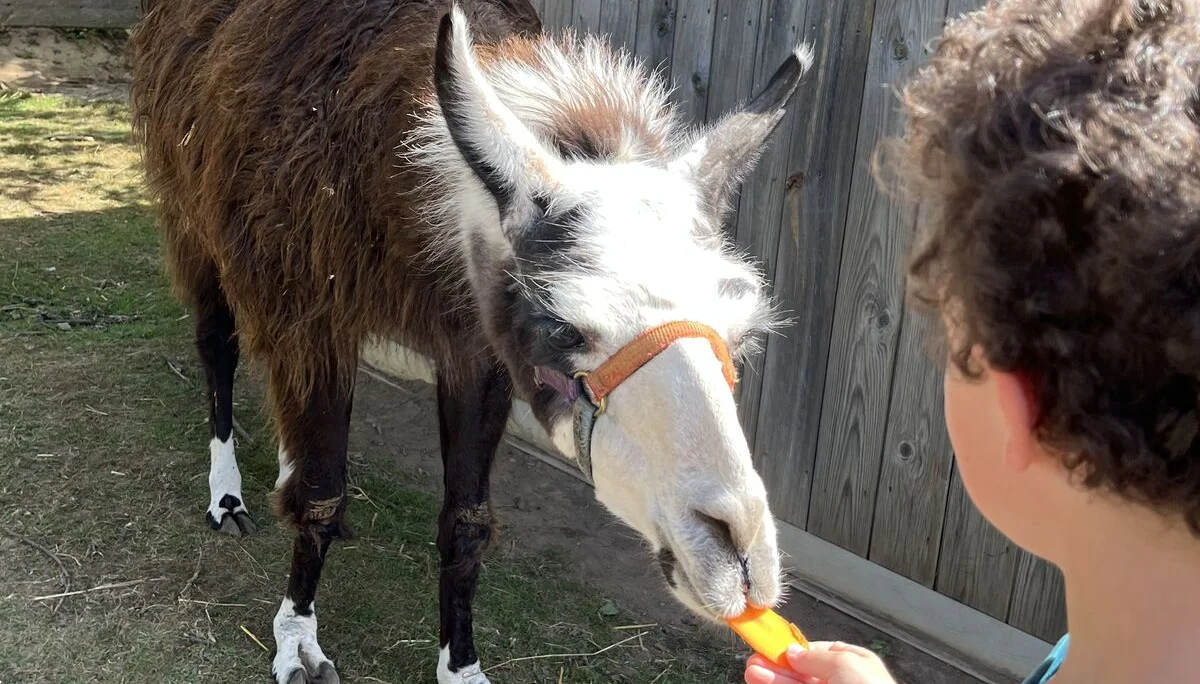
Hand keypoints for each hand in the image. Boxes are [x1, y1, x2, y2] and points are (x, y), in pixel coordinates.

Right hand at [744, 641, 897, 683]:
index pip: (815, 653)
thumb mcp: (844, 663)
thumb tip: (792, 652)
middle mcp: (841, 683)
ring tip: (753, 674)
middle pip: (801, 672)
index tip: (769, 649)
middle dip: (776, 667)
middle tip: (754, 663)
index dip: (791, 651)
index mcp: (854, 664)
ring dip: (773, 680)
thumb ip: (814, 656)